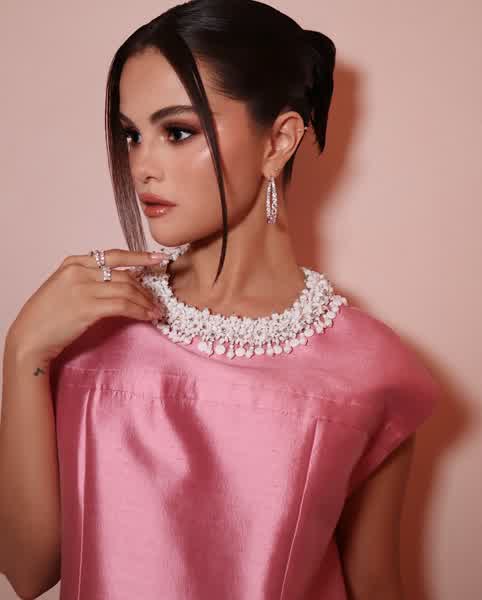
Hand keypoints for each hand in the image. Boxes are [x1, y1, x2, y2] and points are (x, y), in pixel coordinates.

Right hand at [6, 249, 169, 363]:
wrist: (30, 337)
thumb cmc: (48, 316)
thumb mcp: (64, 286)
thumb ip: (87, 278)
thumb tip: (120, 281)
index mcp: (73, 263)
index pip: (114, 255)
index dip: (140, 256)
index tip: (158, 258)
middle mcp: (79, 271)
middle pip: (125, 274)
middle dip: (145, 288)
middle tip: (156, 300)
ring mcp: (83, 288)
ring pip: (127, 289)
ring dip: (145, 302)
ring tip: (155, 311)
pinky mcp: (87, 307)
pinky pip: (123, 305)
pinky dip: (139, 311)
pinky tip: (146, 317)